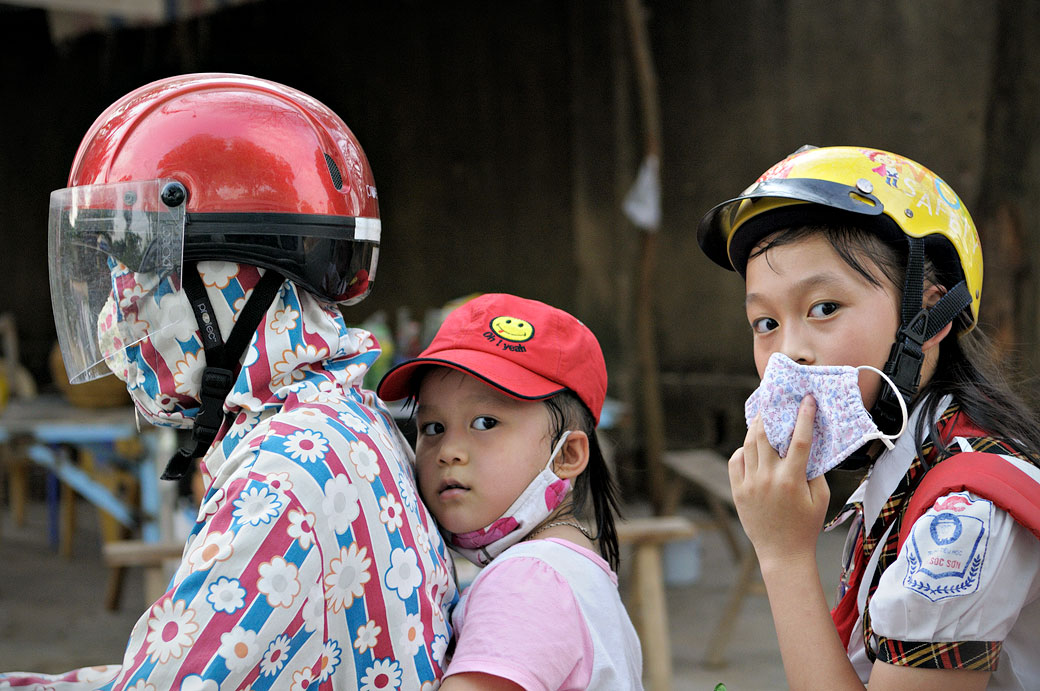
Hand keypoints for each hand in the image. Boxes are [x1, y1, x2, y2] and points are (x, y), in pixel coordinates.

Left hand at [728, 395, 829, 568]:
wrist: (782, 553)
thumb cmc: (806, 526)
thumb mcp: (820, 498)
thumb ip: (814, 471)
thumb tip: (808, 445)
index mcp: (792, 479)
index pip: (799, 440)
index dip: (804, 416)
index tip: (807, 399)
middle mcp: (768, 478)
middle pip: (765, 435)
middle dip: (769, 413)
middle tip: (773, 400)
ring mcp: (750, 483)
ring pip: (749, 445)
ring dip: (755, 427)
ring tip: (761, 416)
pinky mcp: (738, 490)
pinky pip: (735, 461)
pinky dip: (742, 450)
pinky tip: (750, 447)